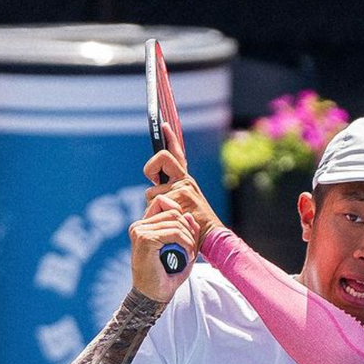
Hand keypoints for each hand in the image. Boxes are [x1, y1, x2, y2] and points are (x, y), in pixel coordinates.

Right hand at [129, 194, 199, 302]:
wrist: (153, 296)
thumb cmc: (166, 275)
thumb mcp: (182, 249)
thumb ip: (187, 232)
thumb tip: (188, 214)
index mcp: (143, 226)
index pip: (162, 202)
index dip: (179, 213)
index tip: (187, 235)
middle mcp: (138, 226)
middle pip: (173, 212)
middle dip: (188, 229)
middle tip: (191, 248)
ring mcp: (140, 231)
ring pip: (176, 221)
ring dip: (189, 238)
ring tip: (189, 254)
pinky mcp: (145, 239)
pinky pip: (174, 232)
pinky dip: (186, 243)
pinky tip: (188, 256)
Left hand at [143, 122, 224, 246]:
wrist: (212, 237)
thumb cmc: (195, 227)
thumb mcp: (183, 208)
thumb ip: (170, 195)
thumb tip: (153, 188)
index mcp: (186, 182)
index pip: (177, 155)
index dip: (171, 139)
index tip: (164, 125)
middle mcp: (186, 180)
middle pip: (162, 158)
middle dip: (151, 166)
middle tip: (152, 179)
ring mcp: (184, 186)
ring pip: (152, 189)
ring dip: (154, 205)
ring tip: (170, 217)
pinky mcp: (181, 194)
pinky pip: (156, 199)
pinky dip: (157, 212)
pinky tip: (171, 220)